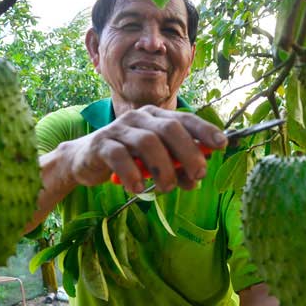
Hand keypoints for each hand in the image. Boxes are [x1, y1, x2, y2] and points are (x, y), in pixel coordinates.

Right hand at [69, 105, 226, 193]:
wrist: (83, 160)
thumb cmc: (126, 159)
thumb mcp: (154, 163)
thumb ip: (175, 167)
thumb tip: (196, 179)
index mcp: (156, 117)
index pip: (185, 119)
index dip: (205, 130)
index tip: (222, 145)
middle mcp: (139, 118)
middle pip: (170, 128)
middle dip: (188, 152)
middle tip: (198, 175)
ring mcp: (119, 129)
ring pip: (147, 142)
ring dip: (163, 168)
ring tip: (167, 188)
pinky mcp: (101, 145)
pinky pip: (120, 156)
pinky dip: (132, 174)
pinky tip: (139, 188)